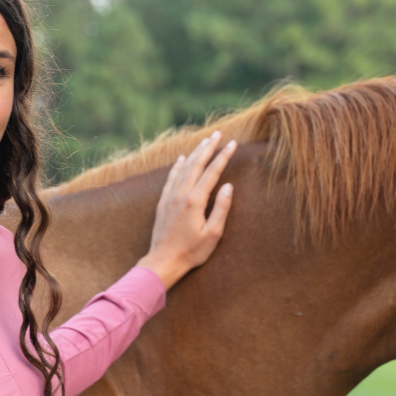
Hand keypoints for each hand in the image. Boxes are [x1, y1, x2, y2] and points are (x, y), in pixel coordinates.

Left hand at [137, 131, 235, 290]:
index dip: (223, 156)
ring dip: (194, 153)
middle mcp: (181, 194)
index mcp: (195, 201)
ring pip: (183, 168)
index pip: (212, 172)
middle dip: (208, 147)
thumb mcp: (213, 234)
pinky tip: (181, 159)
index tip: (232, 143)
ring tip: (204, 141)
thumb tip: (228, 186)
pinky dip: (177, 166)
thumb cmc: (191, 252)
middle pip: (196, 164)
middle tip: (218, 134)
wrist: (163, 261)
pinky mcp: (162, 203)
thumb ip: (221, 208)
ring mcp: (170, 198)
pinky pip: (171, 178)